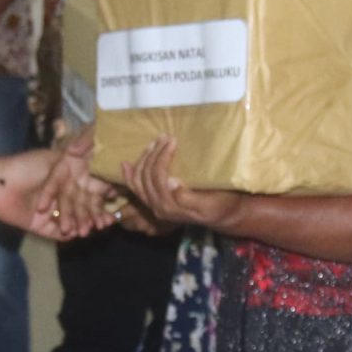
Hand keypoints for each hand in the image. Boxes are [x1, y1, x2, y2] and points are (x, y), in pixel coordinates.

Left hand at [0, 147, 112, 238]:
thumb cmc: (25, 167)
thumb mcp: (53, 159)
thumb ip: (75, 160)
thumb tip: (98, 156)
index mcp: (65, 181)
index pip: (87, 191)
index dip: (100, 196)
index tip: (114, 199)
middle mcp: (60, 198)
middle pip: (83, 208)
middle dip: (95, 214)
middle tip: (107, 220)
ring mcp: (52, 213)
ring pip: (73, 221)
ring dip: (84, 225)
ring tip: (95, 228)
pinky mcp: (41, 227)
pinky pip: (58, 233)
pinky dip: (69, 234)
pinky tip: (80, 233)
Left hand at [121, 136, 246, 232]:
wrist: (225, 215)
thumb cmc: (222, 205)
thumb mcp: (211, 203)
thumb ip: (189, 197)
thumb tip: (172, 183)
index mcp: (171, 206)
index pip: (158, 176)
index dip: (162, 156)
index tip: (173, 140)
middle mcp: (158, 207)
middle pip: (146, 177)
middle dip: (154, 154)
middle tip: (165, 137)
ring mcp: (154, 206)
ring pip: (138, 181)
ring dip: (144, 159)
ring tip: (154, 142)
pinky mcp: (154, 202)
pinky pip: (136, 189)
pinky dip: (130, 175)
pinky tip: (126, 164)